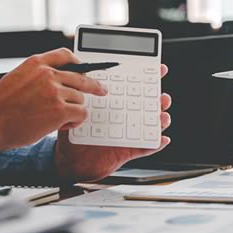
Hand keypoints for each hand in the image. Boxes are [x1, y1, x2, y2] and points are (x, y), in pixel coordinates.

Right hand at [0, 48, 105, 151]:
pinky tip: (65, 124)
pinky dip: (76, 121)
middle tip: (102, 89)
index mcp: (35, 63)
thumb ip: (39, 75)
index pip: (65, 55)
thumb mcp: (17, 78)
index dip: (79, 62)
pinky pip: (81, 113)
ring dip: (74, 109)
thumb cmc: (1, 106)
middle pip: (81, 77)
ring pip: (80, 98)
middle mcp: (47, 74)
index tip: (86, 68)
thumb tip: (62, 79)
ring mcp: (55, 91)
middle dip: (94, 85)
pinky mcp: (60, 110)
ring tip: (59, 118)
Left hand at [54, 65, 171, 182]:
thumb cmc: (73, 137)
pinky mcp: (129, 151)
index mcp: (116, 105)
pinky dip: (155, 144)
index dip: (149, 78)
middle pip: (148, 106)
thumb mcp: (75, 113)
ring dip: (160, 120)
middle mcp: (125, 118)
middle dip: (160, 100)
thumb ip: (82, 98)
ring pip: (150, 126)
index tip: (158, 69)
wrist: (70, 162)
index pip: (134, 88)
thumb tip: (84, 81)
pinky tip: (161, 139)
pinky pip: (146, 147)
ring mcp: (129, 134)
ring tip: (162, 117)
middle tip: (162, 97)